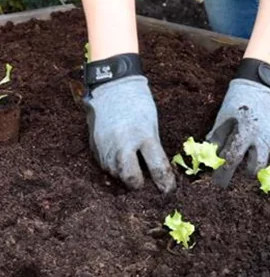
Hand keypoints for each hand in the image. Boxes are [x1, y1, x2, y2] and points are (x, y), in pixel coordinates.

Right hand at [83, 76, 175, 192]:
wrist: (112, 86)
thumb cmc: (138, 104)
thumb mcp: (152, 125)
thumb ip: (152, 149)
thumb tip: (157, 172)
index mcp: (144, 136)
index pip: (157, 168)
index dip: (165, 183)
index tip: (168, 190)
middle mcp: (123, 144)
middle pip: (131, 179)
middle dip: (139, 184)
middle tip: (145, 181)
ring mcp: (106, 147)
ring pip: (116, 174)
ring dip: (125, 175)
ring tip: (132, 164)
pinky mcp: (94, 147)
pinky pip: (105, 166)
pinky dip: (114, 166)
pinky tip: (119, 156)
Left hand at [206, 79, 269, 186]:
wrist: (263, 84)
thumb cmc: (239, 99)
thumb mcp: (223, 116)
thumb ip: (217, 136)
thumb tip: (210, 156)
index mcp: (244, 132)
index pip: (232, 161)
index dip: (224, 175)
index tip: (218, 184)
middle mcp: (261, 138)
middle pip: (255, 168)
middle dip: (246, 173)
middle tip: (239, 170)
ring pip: (263, 158)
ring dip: (254, 158)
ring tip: (249, 148)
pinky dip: (262, 145)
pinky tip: (258, 134)